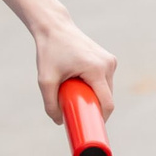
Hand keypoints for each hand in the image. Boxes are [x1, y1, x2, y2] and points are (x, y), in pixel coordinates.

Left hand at [32, 10, 116, 124]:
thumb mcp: (45, 80)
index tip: (92, 128)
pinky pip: (105, 80)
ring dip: (96, 96)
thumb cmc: (49, 52)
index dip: (101, 119)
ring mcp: (110, 60)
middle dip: (95, 108)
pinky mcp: (108, 59)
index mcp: (96, 70)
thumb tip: (60, 122)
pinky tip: (83, 87)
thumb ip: (50, 103)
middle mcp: (107, 64)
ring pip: (107, 89)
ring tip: (77, 97)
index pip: (107, 102)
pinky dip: (96, 87)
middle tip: (78, 114)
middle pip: (107, 97)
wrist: (54, 27)